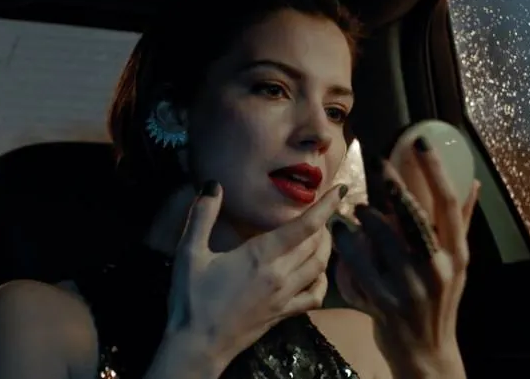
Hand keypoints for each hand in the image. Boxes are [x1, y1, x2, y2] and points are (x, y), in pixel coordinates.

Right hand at [164, 180, 345, 371]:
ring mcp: (285, 297)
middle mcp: (280, 275)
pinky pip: (314, 295)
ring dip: (326, 246)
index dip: (326, 206)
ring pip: (319, 266)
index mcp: (260, 256)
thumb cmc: (192, 298)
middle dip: (325, 221)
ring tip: (322, 232)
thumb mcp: (189, 253)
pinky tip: (317, 271)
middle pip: (317, 244)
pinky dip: (322, 279)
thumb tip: (213, 185)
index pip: (304, 226)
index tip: (340, 189)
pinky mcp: (283, 314)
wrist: (198, 345)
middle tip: (323, 207)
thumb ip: (202, 216)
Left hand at [334, 138, 479, 377]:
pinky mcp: (383, 302)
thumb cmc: (439, 298)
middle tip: (377, 162)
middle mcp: (437, 268)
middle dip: (394, 186)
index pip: (448, 204)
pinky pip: (358, 263)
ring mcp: (410, 287)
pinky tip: (338, 230)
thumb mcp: (457, 263)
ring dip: (365, 215)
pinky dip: (346, 242)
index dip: (434, 169)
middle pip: (414, 216)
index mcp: (456, 253)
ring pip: (382, 237)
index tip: (419, 141)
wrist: (425, 351)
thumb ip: (459, 222)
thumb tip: (470, 182)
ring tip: (354, 206)